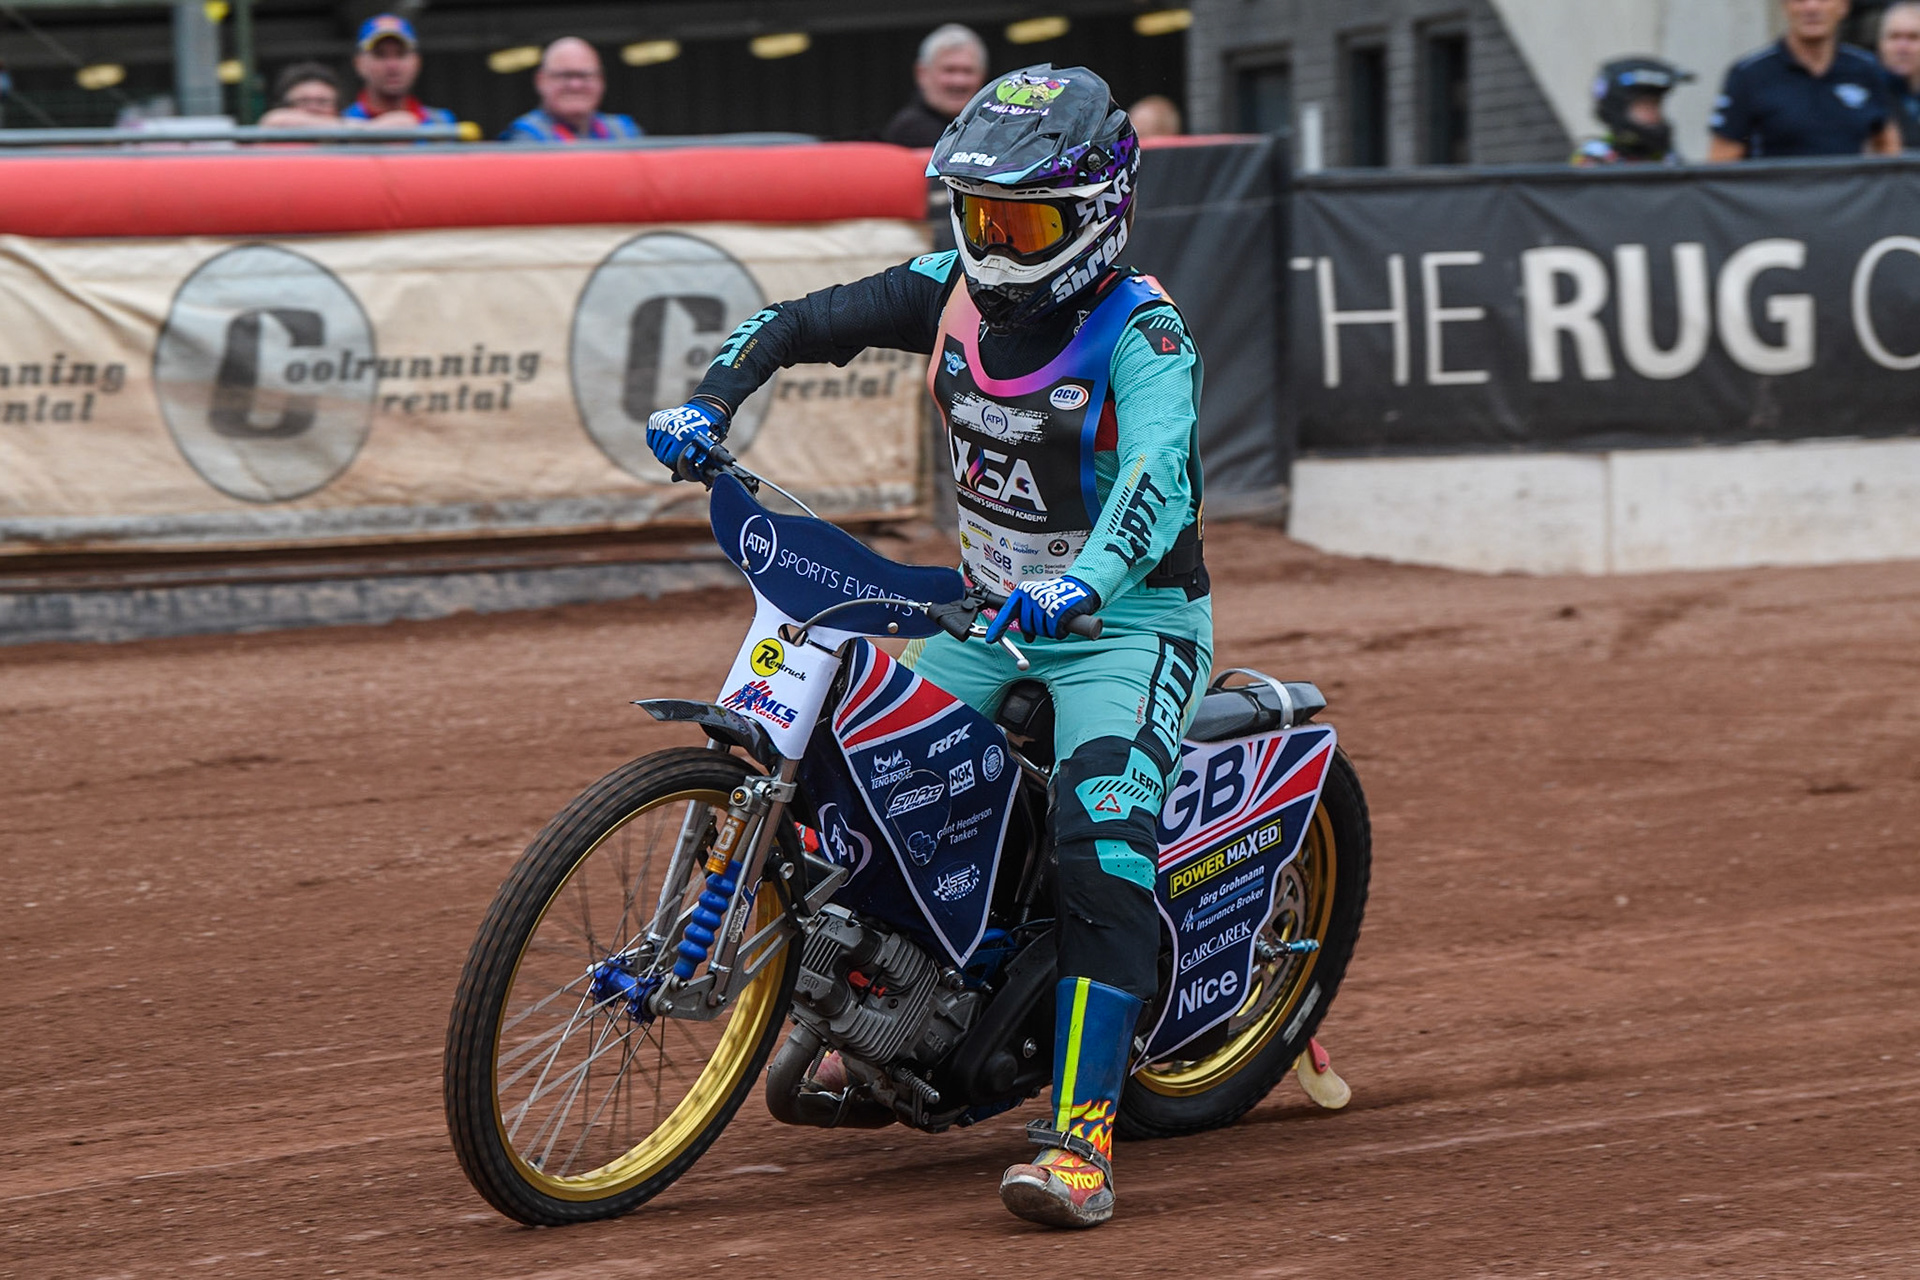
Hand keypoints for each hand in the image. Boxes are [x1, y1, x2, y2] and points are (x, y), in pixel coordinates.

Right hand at [646, 399, 729, 480]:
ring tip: (669, 450)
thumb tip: (673, 479)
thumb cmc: (703, 435)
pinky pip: (650, 436)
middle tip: (673, 459)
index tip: (677, 466)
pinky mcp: (657, 419)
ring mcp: (662, 423)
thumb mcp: (699, 451)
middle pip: (660, 453)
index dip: (673, 466)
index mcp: (682, 438)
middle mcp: (670, 429)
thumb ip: (687, 464)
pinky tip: (663, 442)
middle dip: (666, 459)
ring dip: (660, 450)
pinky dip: (655, 441)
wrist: (702, 412)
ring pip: (655, 446)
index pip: (668, 459)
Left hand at [983, 576, 1098, 643]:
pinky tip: (1063, 621)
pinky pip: (1055, 631)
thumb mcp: (1037, 603)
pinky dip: (1060, 631)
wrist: (1078, 587)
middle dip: (1036, 628)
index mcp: (1023, 592)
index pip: (1007, 612)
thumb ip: (1028, 617)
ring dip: (1049, 629)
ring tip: (1056, 616)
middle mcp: (1031, 597)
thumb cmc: (1056, 595)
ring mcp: (1044, 604)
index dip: (998, 628)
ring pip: (1041, 631)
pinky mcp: (1059, 612)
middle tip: (1047, 619)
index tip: (990, 639)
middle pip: (1026, 626)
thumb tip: (1027, 638)